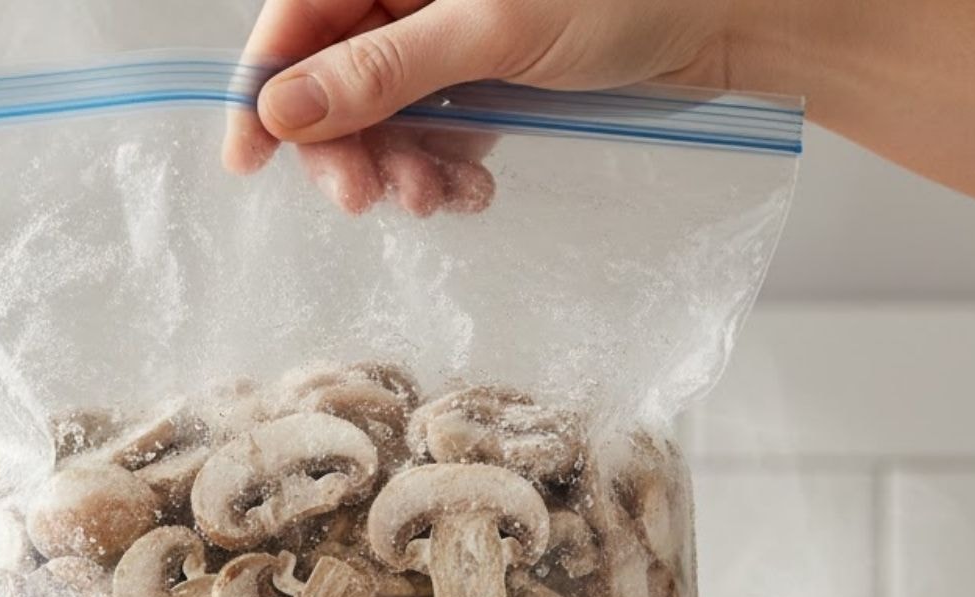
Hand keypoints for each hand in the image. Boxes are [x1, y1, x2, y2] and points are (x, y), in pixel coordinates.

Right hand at [222, 0, 741, 213]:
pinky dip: (443, 169)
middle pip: (331, 76)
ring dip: (399, 167)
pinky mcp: (481, 80)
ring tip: (438, 197)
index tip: (249, 155)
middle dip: (345, 145)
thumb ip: (383, 69)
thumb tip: (283, 108)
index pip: (298, 16)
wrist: (725, 21)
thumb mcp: (490, 31)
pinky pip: (432, 133)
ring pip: (382, 116)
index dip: (266, 85)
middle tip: (364, 200)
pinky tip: (470, 190)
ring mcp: (446, 38)